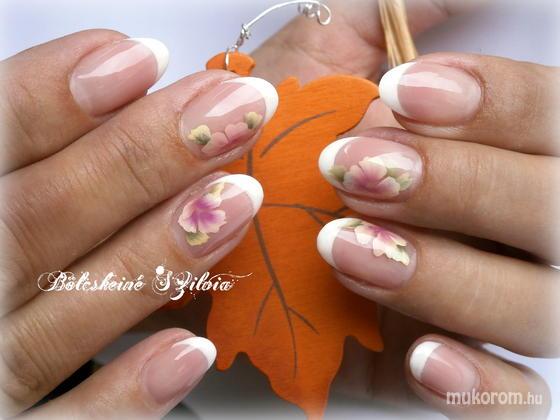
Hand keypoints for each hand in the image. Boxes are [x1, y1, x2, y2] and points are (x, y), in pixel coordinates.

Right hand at [0, 31, 277, 415]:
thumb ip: (28, 152)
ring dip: (156, 255)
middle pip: (40, 218)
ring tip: (242, 196)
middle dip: (143, 157)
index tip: (142, 59)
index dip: (52, 97)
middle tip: (239, 107)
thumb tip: (115, 74)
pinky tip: (191, 353)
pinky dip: (124, 398)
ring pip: (63, 317)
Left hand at [254, 0, 556, 416]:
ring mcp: (484, 302)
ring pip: (534, 305)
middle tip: (358, 173)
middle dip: (464, 186)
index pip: (549, 116)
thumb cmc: (272, 141)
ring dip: (450, 276)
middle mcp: (506, 225)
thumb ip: (393, 13)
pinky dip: (479, 385)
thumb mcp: (325, 59)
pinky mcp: (448, 369)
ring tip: (349, 249)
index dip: (498, 101)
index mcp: (494, 148)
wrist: (218, 229)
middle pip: (550, 209)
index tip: (404, 93)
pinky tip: (422, 358)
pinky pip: (509, 396)